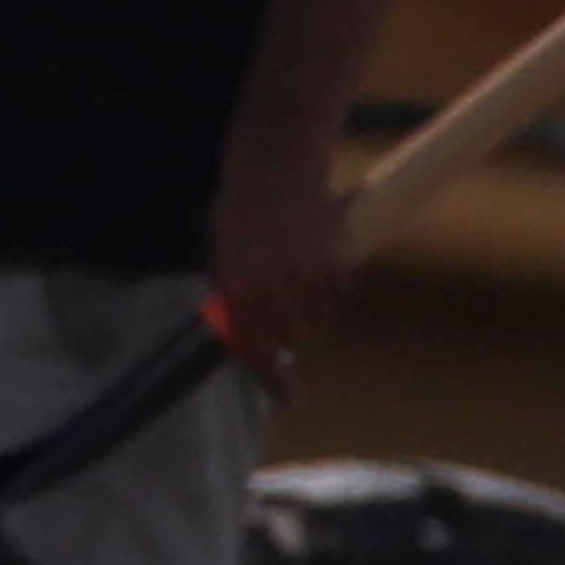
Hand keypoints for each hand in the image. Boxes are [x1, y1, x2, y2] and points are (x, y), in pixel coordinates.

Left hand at [206, 129, 352, 387]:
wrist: (274, 165)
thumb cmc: (242, 212)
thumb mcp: (224, 255)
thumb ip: (234, 300)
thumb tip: (248, 343)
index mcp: (236, 288)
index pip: (255, 349)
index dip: (272, 379)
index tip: (289, 399)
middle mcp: (272, 289)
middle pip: (294, 336)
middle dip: (290, 326)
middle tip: (284, 296)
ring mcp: (308, 277)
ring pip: (321, 317)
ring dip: (312, 303)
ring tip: (296, 264)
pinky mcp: (338, 263)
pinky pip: (341, 292)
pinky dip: (332, 283)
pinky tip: (316, 252)